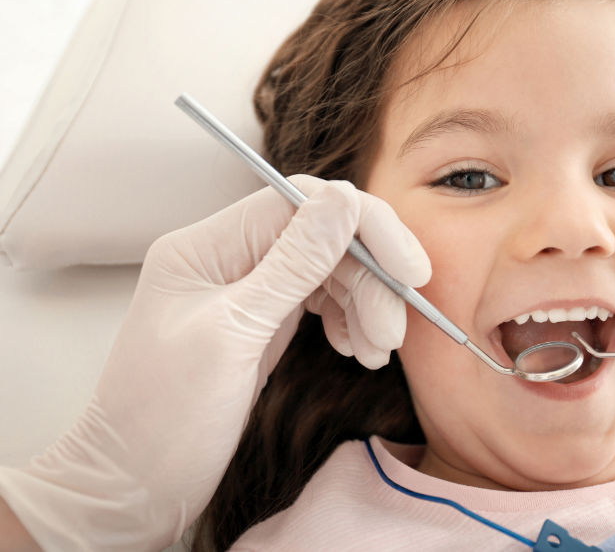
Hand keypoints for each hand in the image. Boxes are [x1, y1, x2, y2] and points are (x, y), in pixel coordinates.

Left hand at [0, 176, 429, 551]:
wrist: (135, 486)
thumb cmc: (164, 417)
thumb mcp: (233, 337)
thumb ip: (293, 265)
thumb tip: (346, 199)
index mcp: (206, 246)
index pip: (301, 203)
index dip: (364, 226)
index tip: (409, 270)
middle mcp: (229, 257)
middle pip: (323, 237)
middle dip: (368, 280)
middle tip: (391, 333)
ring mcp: (248, 289)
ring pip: (329, 270)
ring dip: (364, 305)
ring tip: (376, 351)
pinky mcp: (263, 321)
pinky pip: (321, 301)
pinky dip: (348, 321)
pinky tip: (356, 350)